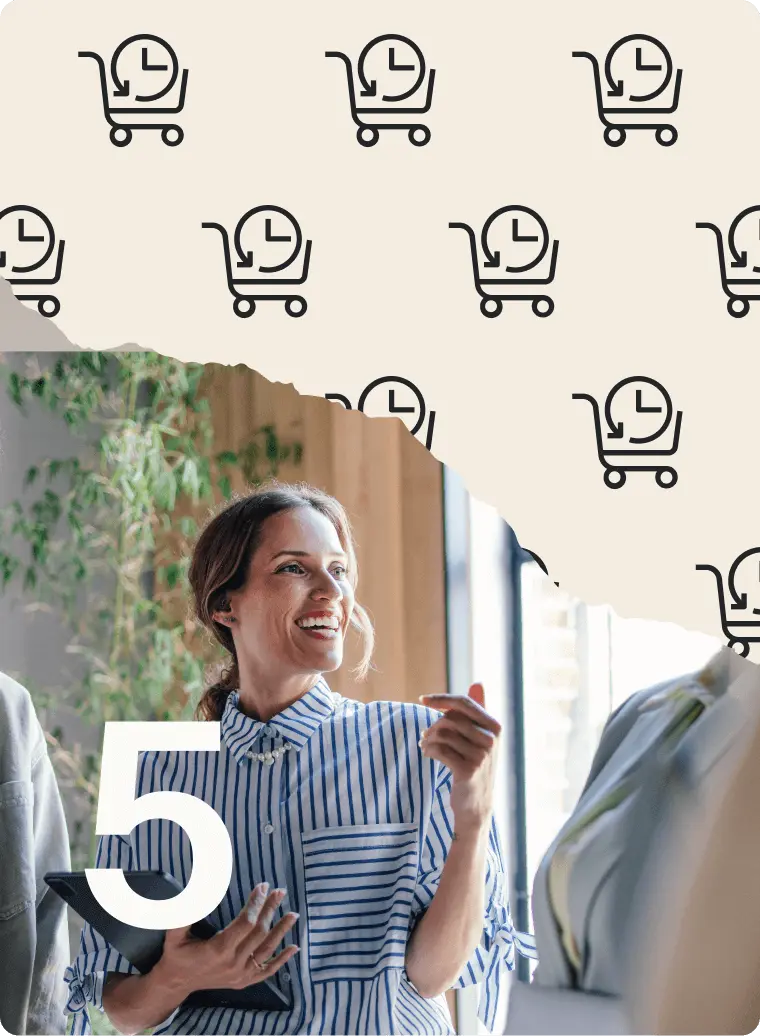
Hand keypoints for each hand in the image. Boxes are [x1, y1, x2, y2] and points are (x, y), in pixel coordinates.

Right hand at [156, 883, 299, 996]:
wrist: (176, 983)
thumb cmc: (176, 954)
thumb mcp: (175, 933)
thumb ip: (184, 913)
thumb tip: (196, 891)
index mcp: (219, 950)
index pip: (246, 923)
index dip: (256, 904)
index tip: (262, 887)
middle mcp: (233, 963)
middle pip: (259, 932)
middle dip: (270, 909)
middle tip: (279, 892)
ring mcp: (240, 974)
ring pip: (266, 949)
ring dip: (281, 930)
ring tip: (293, 914)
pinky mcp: (244, 981)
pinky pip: (267, 970)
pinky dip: (282, 959)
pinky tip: (294, 947)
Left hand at [418, 683, 499, 832]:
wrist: (476, 804)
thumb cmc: (475, 764)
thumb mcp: (480, 737)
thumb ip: (478, 710)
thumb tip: (478, 682)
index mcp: (495, 726)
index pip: (464, 703)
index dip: (442, 699)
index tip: (422, 699)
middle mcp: (491, 739)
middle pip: (451, 718)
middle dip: (433, 725)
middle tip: (425, 735)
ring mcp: (481, 755)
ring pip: (443, 734)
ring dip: (428, 739)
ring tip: (425, 746)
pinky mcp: (468, 770)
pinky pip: (440, 750)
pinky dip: (428, 750)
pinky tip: (427, 754)